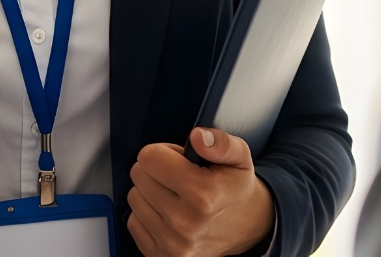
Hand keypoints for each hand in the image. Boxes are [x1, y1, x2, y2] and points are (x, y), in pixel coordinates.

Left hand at [127, 128, 273, 255]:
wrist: (247, 228)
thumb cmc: (236, 191)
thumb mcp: (240, 158)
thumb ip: (221, 142)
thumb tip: (198, 136)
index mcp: (203, 194)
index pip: (149, 158)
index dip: (164, 152)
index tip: (178, 159)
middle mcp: (185, 223)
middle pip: (139, 175)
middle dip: (156, 170)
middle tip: (179, 177)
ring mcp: (172, 244)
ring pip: (134, 198)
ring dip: (150, 192)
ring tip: (174, 195)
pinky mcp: (161, 256)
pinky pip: (133, 222)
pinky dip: (147, 215)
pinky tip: (167, 213)